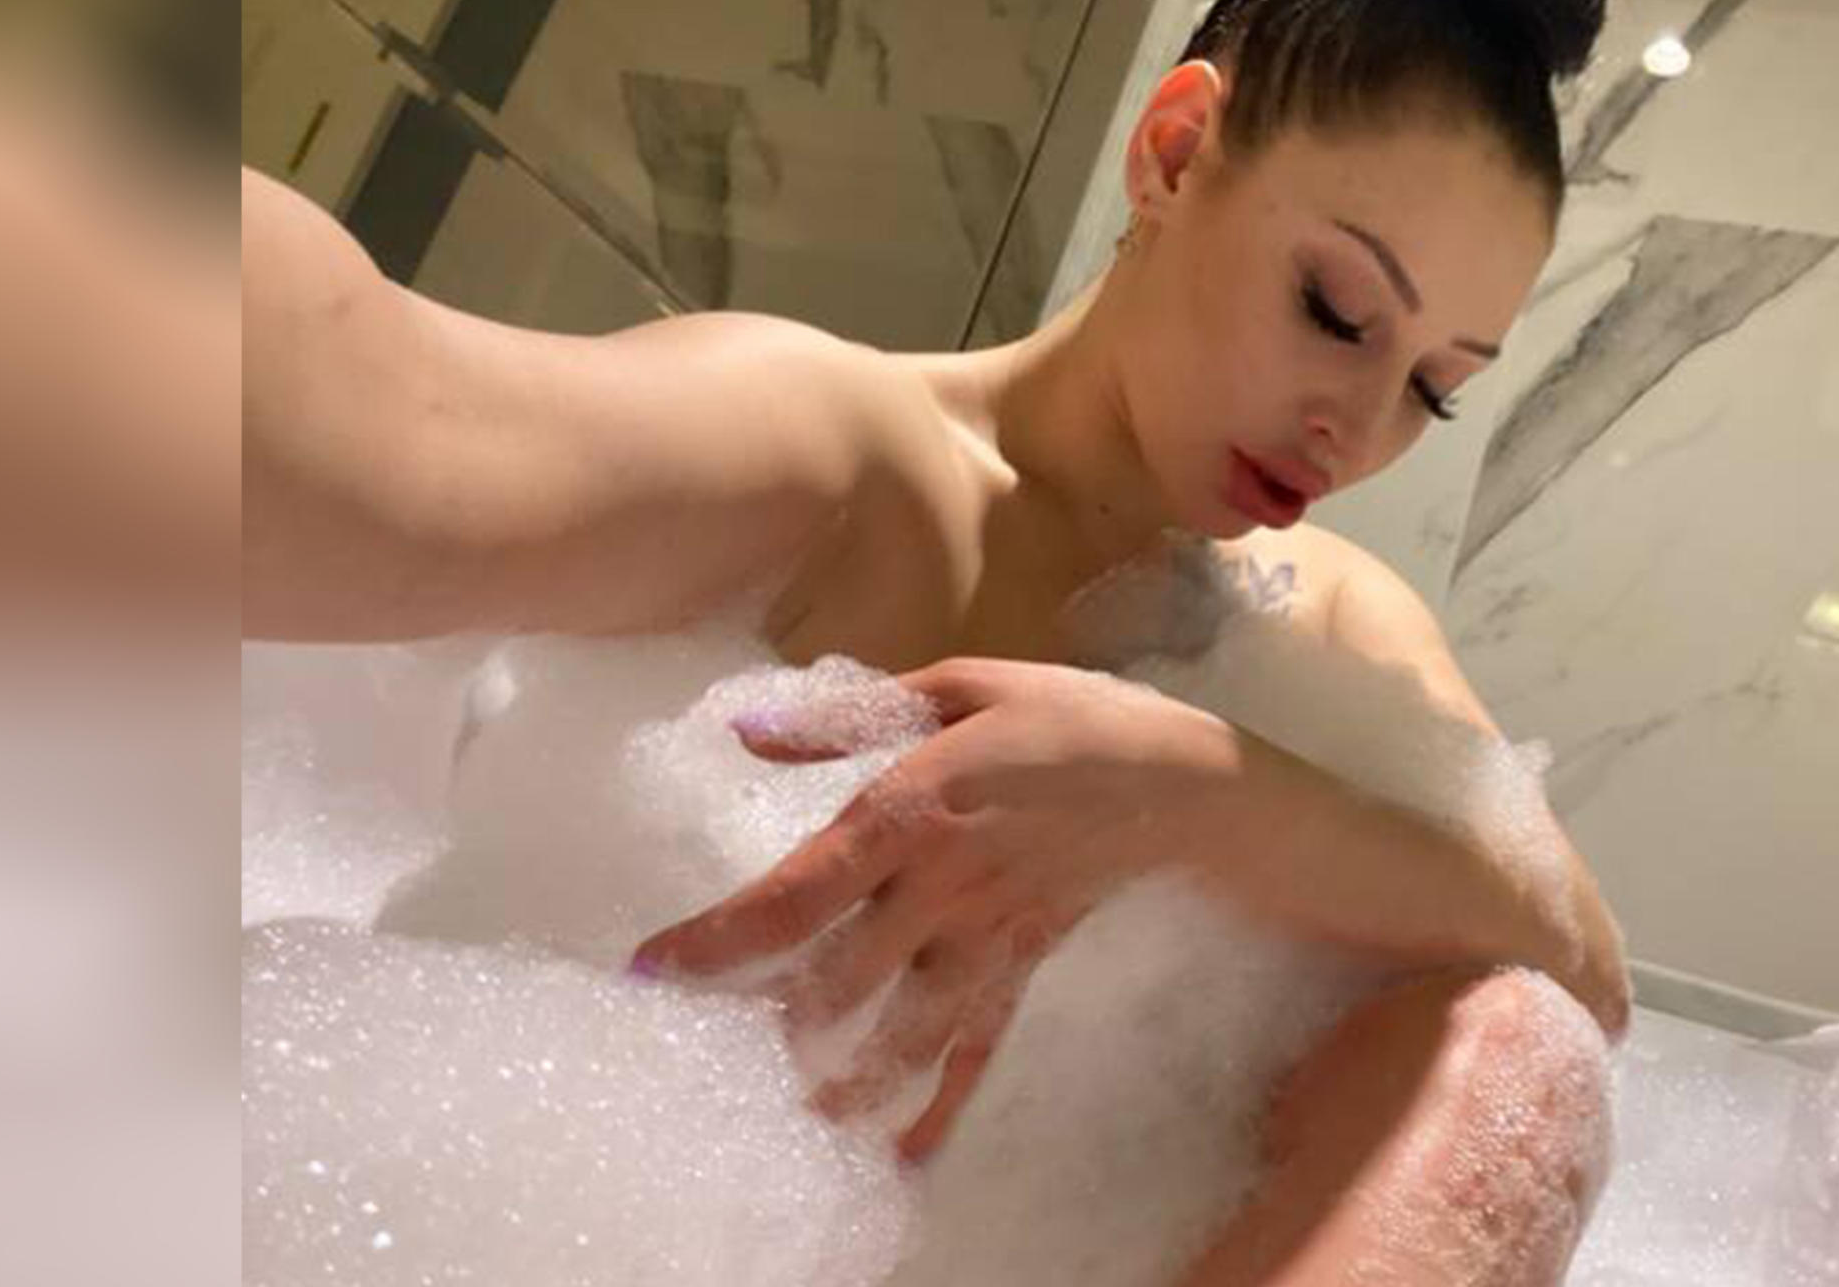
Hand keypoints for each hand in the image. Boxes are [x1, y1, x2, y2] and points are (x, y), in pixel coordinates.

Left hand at [630, 656, 1240, 1160]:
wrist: (1188, 778)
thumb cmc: (1067, 715)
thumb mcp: (960, 686)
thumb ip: (846, 717)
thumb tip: (742, 727)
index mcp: (908, 812)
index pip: (794, 892)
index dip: (718, 938)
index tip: (650, 971)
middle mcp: (938, 889)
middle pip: (835, 980)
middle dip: (765, 1024)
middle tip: (699, 1054)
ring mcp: (984, 936)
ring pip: (899, 1028)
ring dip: (843, 1080)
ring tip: (790, 1119)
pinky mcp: (1024, 960)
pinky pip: (978, 1042)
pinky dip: (943, 1101)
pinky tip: (908, 1152)